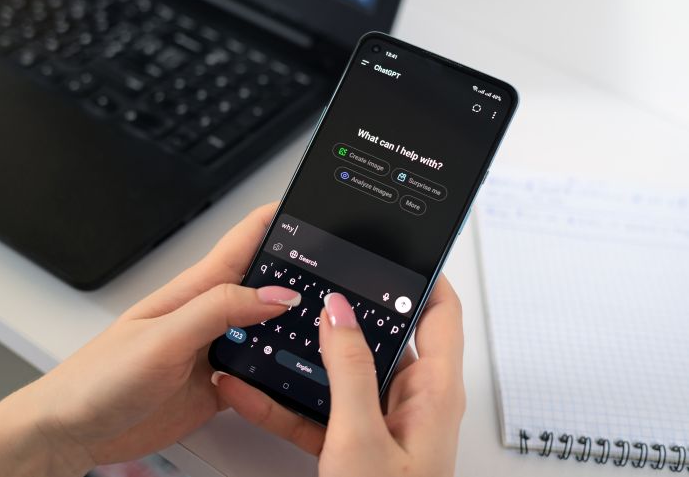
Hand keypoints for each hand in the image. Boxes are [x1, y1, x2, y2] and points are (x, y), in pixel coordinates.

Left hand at [27, 203, 298, 468]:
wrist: (75, 430)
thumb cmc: (100, 377)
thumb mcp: (164, 336)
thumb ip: (220, 311)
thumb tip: (276, 296)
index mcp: (195, 290)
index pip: (244, 241)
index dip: (277, 220)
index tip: (311, 208)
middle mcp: (209, 315)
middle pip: (265, 284)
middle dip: (300, 274)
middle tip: (335, 273)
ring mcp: (215, 350)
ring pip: (268, 330)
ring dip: (294, 327)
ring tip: (325, 326)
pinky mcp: (218, 384)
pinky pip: (260, 373)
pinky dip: (280, 373)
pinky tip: (293, 374)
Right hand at [216, 275, 464, 476]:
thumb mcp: (361, 438)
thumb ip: (349, 370)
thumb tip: (339, 314)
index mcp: (434, 390)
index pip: (441, 312)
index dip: (422, 276)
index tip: (391, 250)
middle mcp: (413, 401)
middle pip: (383, 336)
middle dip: (345, 313)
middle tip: (312, 287)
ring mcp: (381, 422)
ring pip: (342, 373)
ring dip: (305, 357)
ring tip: (271, 333)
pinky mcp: (354, 443)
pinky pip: (319, 410)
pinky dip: (287, 400)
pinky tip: (253, 389)